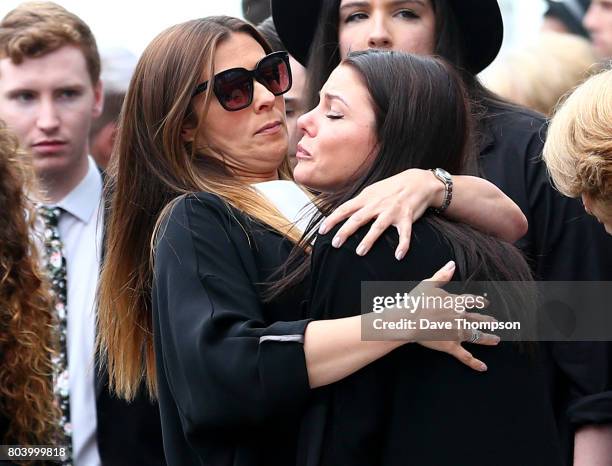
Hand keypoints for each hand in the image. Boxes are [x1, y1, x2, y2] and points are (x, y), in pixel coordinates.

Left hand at [319, 169, 441, 259]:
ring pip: (378, 226)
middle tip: (335, 243)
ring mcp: (392, 211)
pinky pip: (404, 233)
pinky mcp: (407, 218)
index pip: (345, 209)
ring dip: (369, 239)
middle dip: (345, 231)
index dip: (332, 220)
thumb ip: (358, 203)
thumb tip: (342, 213)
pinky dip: (403, 245)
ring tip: (359, 252)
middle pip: (358, 218)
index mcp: (366, 198)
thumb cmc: (391, 188)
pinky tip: (398, 256)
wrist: (417, 181)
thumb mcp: (372, 191)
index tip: (322, 231)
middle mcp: (377, 204)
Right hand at [369, 261, 498, 371]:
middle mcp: (460, 317)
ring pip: (476, 336)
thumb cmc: (416, 301)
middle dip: (488, 321)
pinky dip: (474, 362)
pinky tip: (483, 367)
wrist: (407, 320)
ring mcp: (457, 333)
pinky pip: (465, 356)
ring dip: (488, 338)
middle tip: (496, 322)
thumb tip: (452, 264)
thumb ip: (442, 275)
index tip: (486, 302)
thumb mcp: (428, 284)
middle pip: (478, 319)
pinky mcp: (450, 346)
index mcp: (456, 302)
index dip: (480, 301)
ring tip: (496, 340)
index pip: (472, 301)